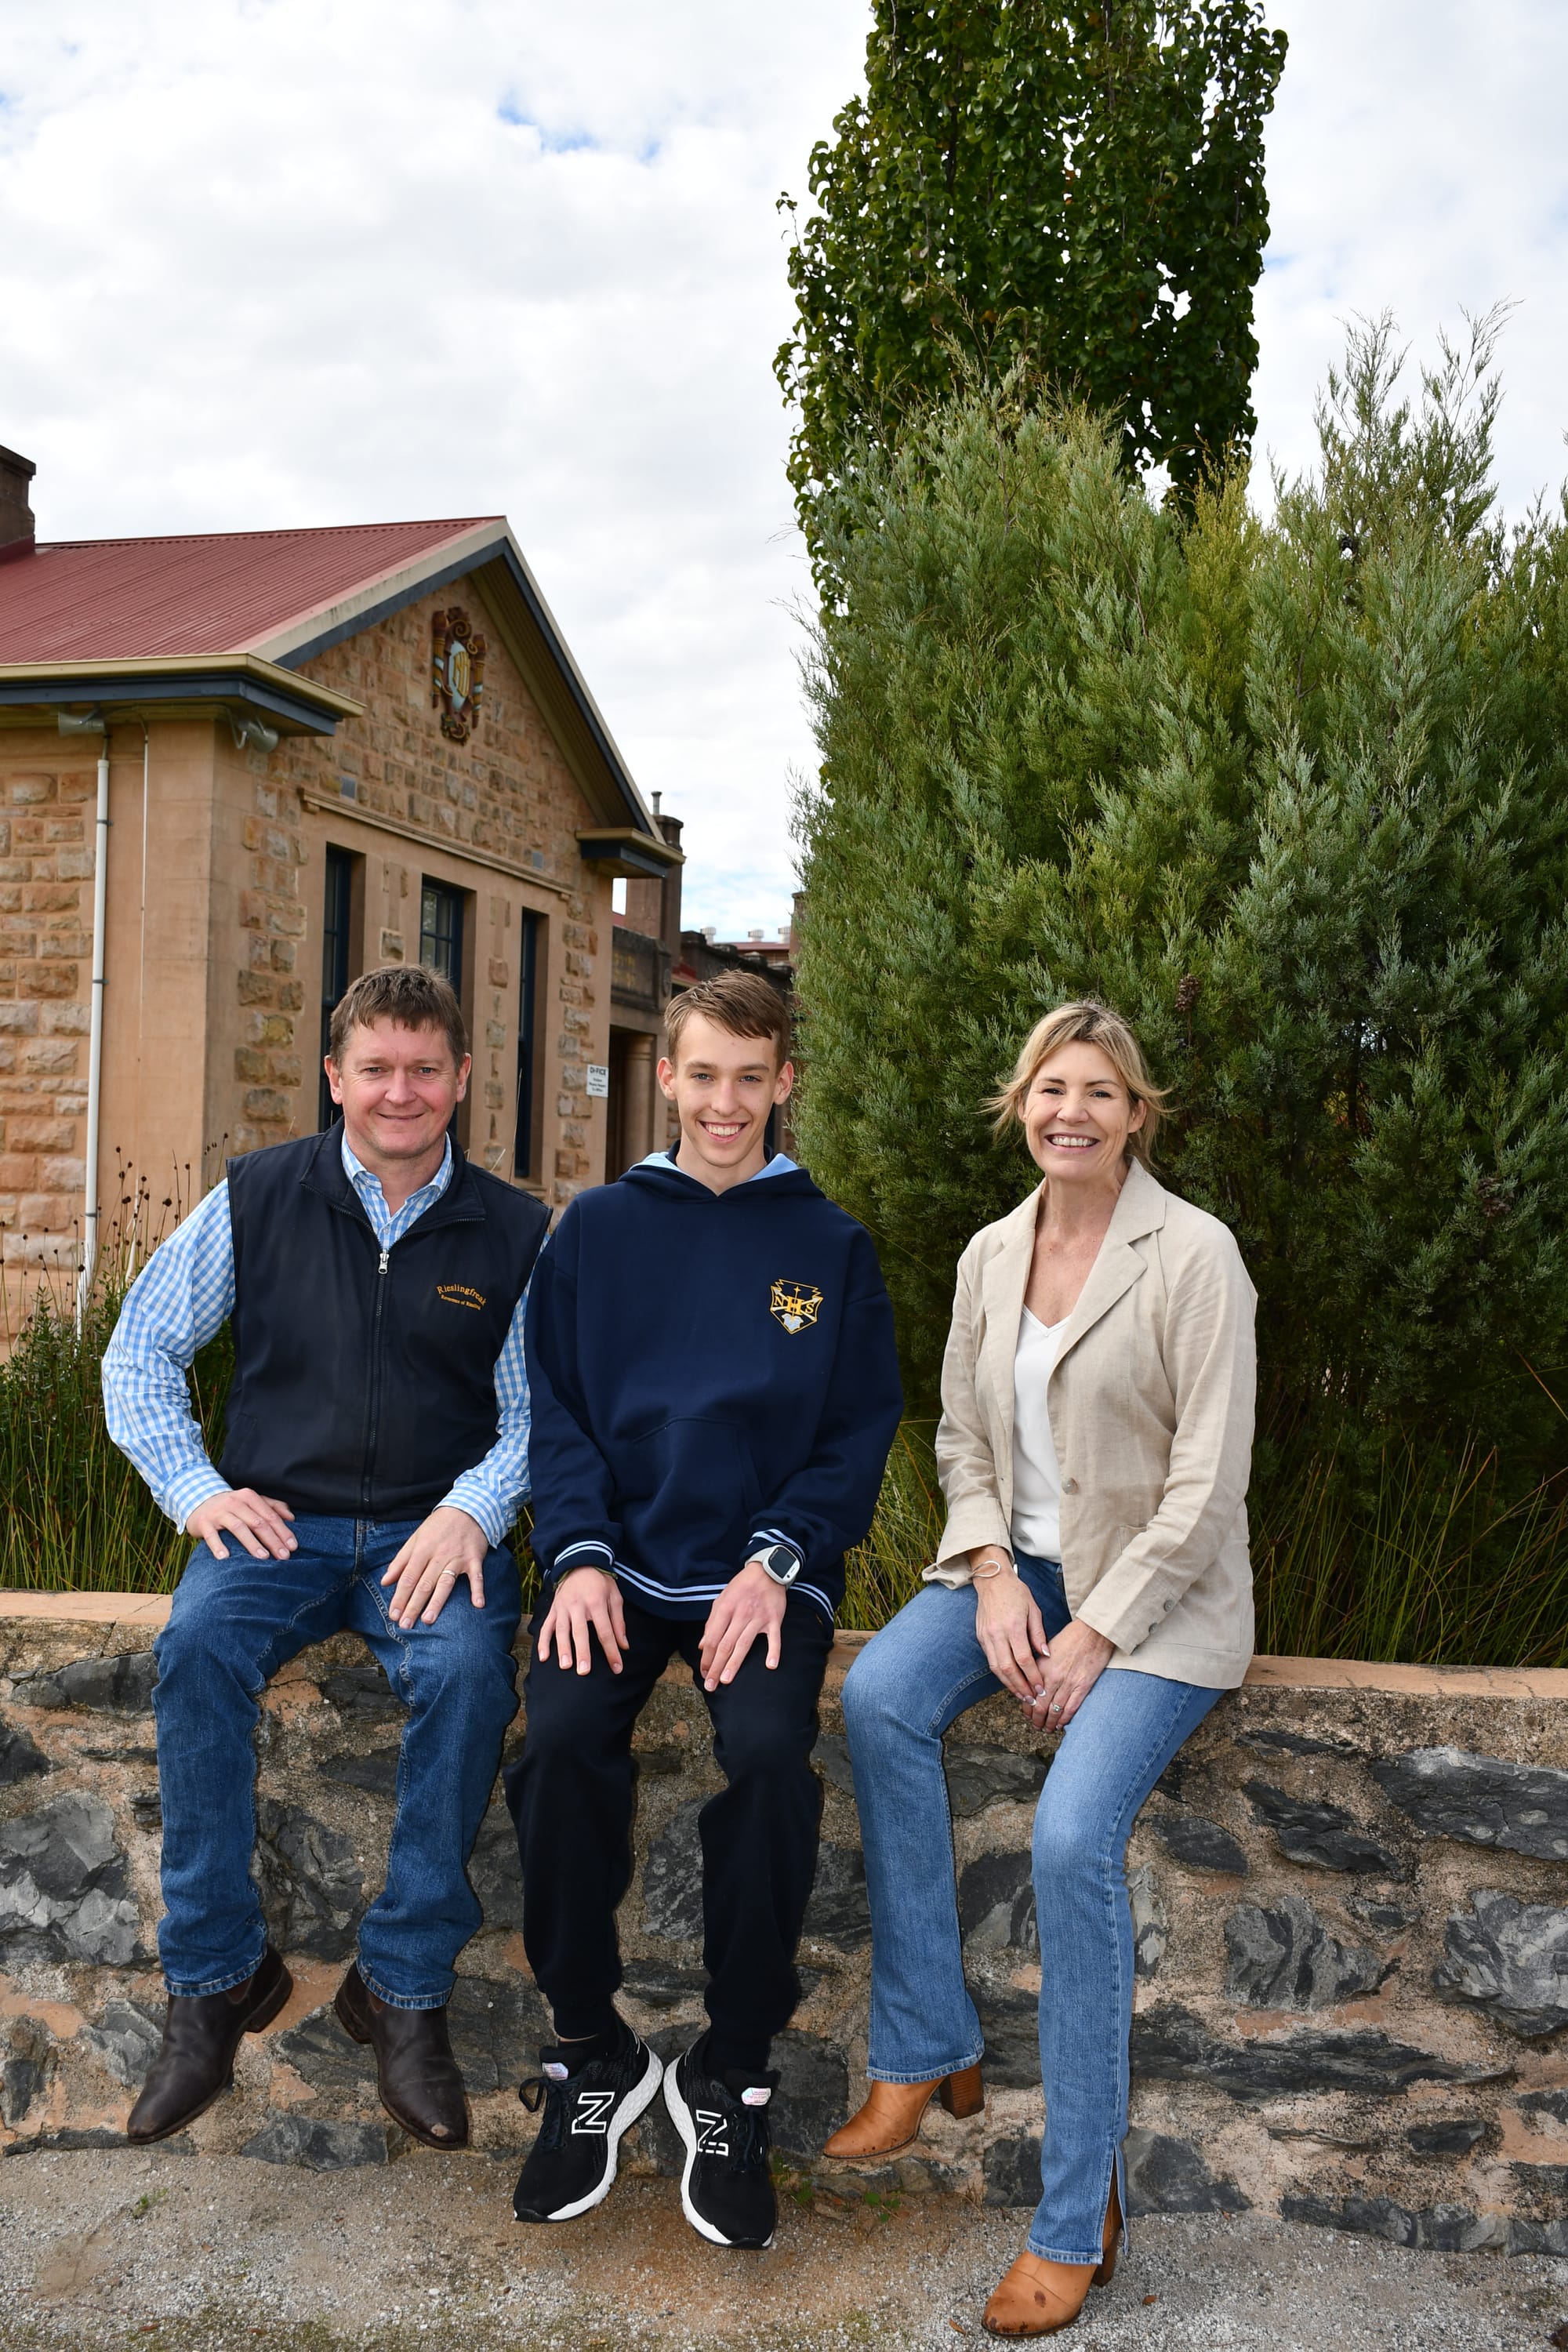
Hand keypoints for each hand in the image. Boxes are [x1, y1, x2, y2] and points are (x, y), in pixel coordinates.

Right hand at [186, 1488, 295, 1562]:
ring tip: (263, 1558)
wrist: (198, 1500)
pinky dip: (218, 1546)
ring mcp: (218, 1512)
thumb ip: (273, 1506)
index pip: (270, 1516)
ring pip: (238, 1527)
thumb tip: (292, 1518)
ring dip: (252, 1543)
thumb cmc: (232, 1506)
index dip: (283, 1531)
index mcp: (249, 1497)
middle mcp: (235, 1502)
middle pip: (257, 1522)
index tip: (293, 1546)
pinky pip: (212, 1535)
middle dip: (273, 1540)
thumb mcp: (251, 1501)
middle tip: (283, 1556)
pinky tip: (225, 1558)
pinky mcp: (204, 1523)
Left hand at [380, 1506, 487, 1627]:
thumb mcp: (416, 1538)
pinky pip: (477, 1576)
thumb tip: (385, 1581)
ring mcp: (457, 1558)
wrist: (467, 1509)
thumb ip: (400, 1561)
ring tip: (428, 1620)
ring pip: (445, 1583)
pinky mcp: (474, 1558)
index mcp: (422, 1550)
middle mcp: (438, 1555)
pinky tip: (477, 1604)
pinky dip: (478, 1589)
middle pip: (424, 1584)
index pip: (408, 1577)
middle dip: (413, 1606)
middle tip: (405, 1625)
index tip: (393, 1615)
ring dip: (437, 1602)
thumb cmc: (438, 1527)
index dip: (399, 1597)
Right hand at [536, 1565, 626, 1674]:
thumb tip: (623, 1646)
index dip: (611, 1651)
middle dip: (582, 1652)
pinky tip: (543, 1657)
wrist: (579, 1563)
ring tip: (565, 1666)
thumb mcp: (615, 1597)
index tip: (617, 1667)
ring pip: (561, 1630)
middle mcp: (578, 1606)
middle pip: (580, 1632)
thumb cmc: (600, 1583)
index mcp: (596, 1603)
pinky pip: (546, 1627)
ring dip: (562, 1649)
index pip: (605, 1631)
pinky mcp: (553, 1609)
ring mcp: (563, 1608)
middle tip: (584, 1671)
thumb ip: (619, 1622)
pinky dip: (543, 1642)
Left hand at [698, 1561, 786, 1690]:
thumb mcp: (721, 1600)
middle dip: (716, 1667)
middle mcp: (740, 1614)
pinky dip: (773, 1651)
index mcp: (725, 1609)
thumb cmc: (741, 1587)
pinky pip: (774, 1638)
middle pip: (725, 1645)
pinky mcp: (774, 1619)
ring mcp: (758, 1618)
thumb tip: (702, 1645)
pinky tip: (770, 1666)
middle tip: (711, 1685)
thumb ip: (711, 1623)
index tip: (704, 1673)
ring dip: (735, 1663)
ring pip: (744, 1644)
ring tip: (726, 1680)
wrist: (767, 1571)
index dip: (707, 1657)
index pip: (713, 1638)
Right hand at [971, 1550, 1048, 1702]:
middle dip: (1021, 1687)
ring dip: (1009, 1684)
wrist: (992, 1580)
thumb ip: (1039, 1634)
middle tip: (1032, 1698)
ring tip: (1021, 1694)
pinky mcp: (981, 1637)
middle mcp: (997, 1633)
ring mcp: (986, 1636)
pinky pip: (991, 1660)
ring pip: (996, 1668)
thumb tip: (1046, 1655)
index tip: (1041, 1687)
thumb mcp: (1034, 1610)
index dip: (1033, 1676)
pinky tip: (1010, 1680)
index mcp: (1013, 1626)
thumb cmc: (1016, 1593)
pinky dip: (1001, 1673)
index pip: (1024, 1659)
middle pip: (1008, 1668)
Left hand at [1024, 1618, 1114, 1732]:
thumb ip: (1040, 1666)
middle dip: (1036, 1720)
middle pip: (1040, 1707)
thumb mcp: (1048, 1649)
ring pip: (1054, 1711)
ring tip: (1047, 1729)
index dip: (1026, 1708)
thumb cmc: (1071, 1637)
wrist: (1093, 1631)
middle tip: (1036, 1726)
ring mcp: (1068, 1683)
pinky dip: (1064, 1719)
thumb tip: (1033, 1682)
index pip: (1029, 1694)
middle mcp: (1052, 1677)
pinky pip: (1071, 1708)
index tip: (1027, 1713)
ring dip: (1049, 1723)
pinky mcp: (1083, 1686)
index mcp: (1041, 1667)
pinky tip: (1061, 1725)